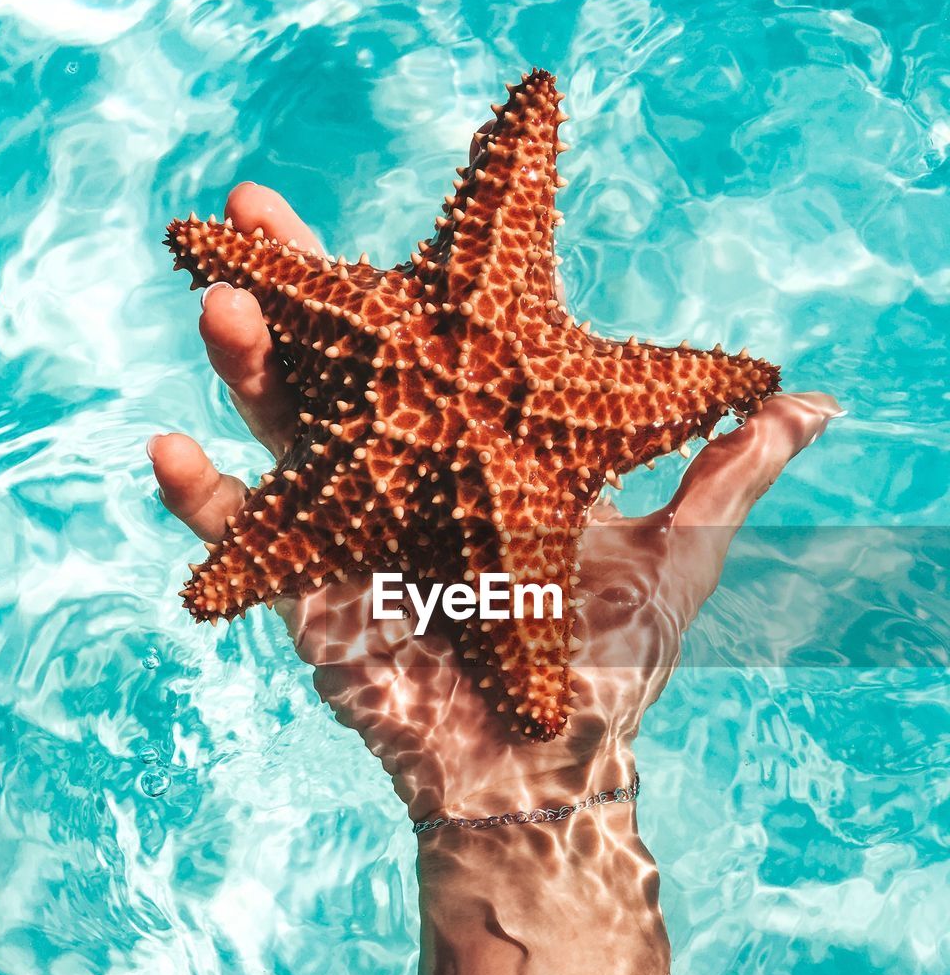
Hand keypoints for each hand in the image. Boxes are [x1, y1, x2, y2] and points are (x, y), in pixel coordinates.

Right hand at [150, 182, 839, 823]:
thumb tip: (808, 402)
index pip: (433, 347)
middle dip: (302, 292)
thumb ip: (726, 472)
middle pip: (343, 366)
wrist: (549, 764)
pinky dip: (202, 502)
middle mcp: (408, 475)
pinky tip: (166, 451)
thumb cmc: (610, 663)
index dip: (407, 283)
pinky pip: (245, 540)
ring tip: (221, 304)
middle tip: (262, 209)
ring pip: (285, 431)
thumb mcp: (674, 551)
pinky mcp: (312, 591)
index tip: (390, 217)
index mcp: (479, 451)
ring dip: (246, 368)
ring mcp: (354, 528)